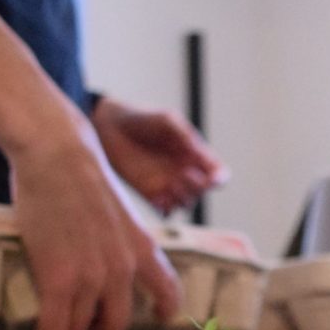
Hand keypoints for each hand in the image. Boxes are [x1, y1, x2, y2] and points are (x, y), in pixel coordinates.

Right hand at [7, 132, 180, 329]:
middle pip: (115, 323)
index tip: (158, 317)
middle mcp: (124, 269)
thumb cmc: (81, 176)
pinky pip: (55, 327)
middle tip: (79, 321)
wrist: (57, 154)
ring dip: (66, 329)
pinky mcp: (59, 279)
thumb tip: (110, 266)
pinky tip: (40, 328)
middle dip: (96, 328)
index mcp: (144, 249)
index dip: (164, 311)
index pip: (169, 293)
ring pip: (80, 328)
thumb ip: (123, 243)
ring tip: (54, 318)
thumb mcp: (121, 213)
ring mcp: (92, 277)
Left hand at [91, 97, 228, 213]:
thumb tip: (200, 156)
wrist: (110, 127)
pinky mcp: (151, 194)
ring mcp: (168, 184)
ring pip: (187, 203)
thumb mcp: (167, 120)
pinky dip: (167, 209)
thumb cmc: (141, 119)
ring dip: (183, 198)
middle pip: (204, 191)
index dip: (219, 179)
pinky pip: (166, 210)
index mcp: (195, 154)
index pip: (218, 174)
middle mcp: (185, 171)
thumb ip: (185, 136)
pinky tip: (158, 198)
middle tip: (184, 175)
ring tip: (169, 185)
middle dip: (198, 187)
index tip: (212, 178)